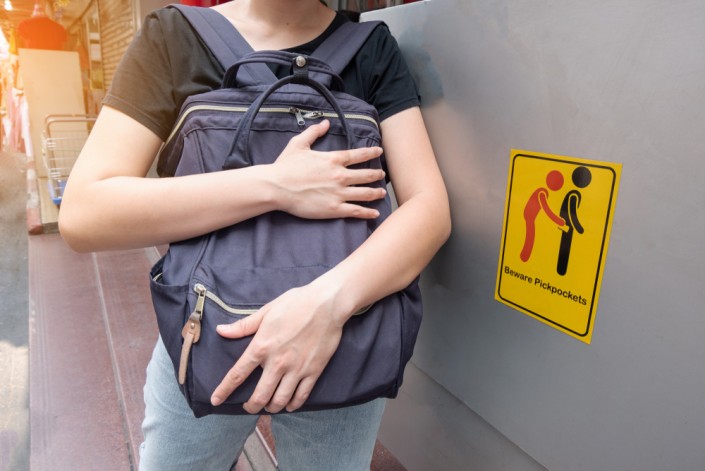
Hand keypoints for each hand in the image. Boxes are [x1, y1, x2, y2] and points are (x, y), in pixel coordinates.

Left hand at [210, 284, 344, 413]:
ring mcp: (296, 369)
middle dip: (251, 406)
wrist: (326, 303)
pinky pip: (301, 396)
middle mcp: (277, 362)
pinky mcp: (313, 371)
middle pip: (259, 395)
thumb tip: (221, 331)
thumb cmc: (296, 303)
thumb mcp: (266, 311)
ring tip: (268, 407)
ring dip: (271, 407)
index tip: (216, 400)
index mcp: (261, 346)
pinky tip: (289, 405)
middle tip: (249, 407)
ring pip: (280, 400)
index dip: (224, 390)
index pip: (237, 374)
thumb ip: (243, 326)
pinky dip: (293, 405)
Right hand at [271, 120, 385, 218]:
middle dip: (376, 175)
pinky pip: (356, 211)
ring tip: (382, 193)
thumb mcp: (299, 144)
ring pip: (365, 193)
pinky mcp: (334, 209)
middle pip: (366, 175)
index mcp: (333, 159)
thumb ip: (314, 132)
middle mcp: (340, 176)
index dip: (371, 153)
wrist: (276, 187)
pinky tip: (375, 213)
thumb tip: (325, 122)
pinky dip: (367, 213)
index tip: (379, 152)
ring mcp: (339, 194)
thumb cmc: (285, 166)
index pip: (358, 155)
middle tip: (382, 175)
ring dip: (376, 193)